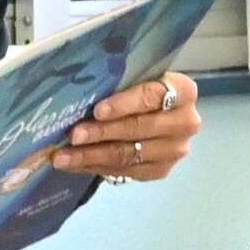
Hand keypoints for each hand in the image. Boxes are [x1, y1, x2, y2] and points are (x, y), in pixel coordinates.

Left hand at [46, 72, 202, 182]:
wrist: (157, 114)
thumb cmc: (140, 90)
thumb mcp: (137, 78)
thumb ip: (119, 82)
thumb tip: (77, 92)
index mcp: (184, 91)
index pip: (152, 96)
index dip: (124, 104)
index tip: (97, 110)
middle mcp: (186, 122)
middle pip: (139, 129)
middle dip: (101, 132)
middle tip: (73, 135)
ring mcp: (175, 150)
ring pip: (128, 155)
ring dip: (91, 156)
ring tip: (63, 156)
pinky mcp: (161, 170)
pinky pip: (124, 171)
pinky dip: (95, 167)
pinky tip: (74, 164)